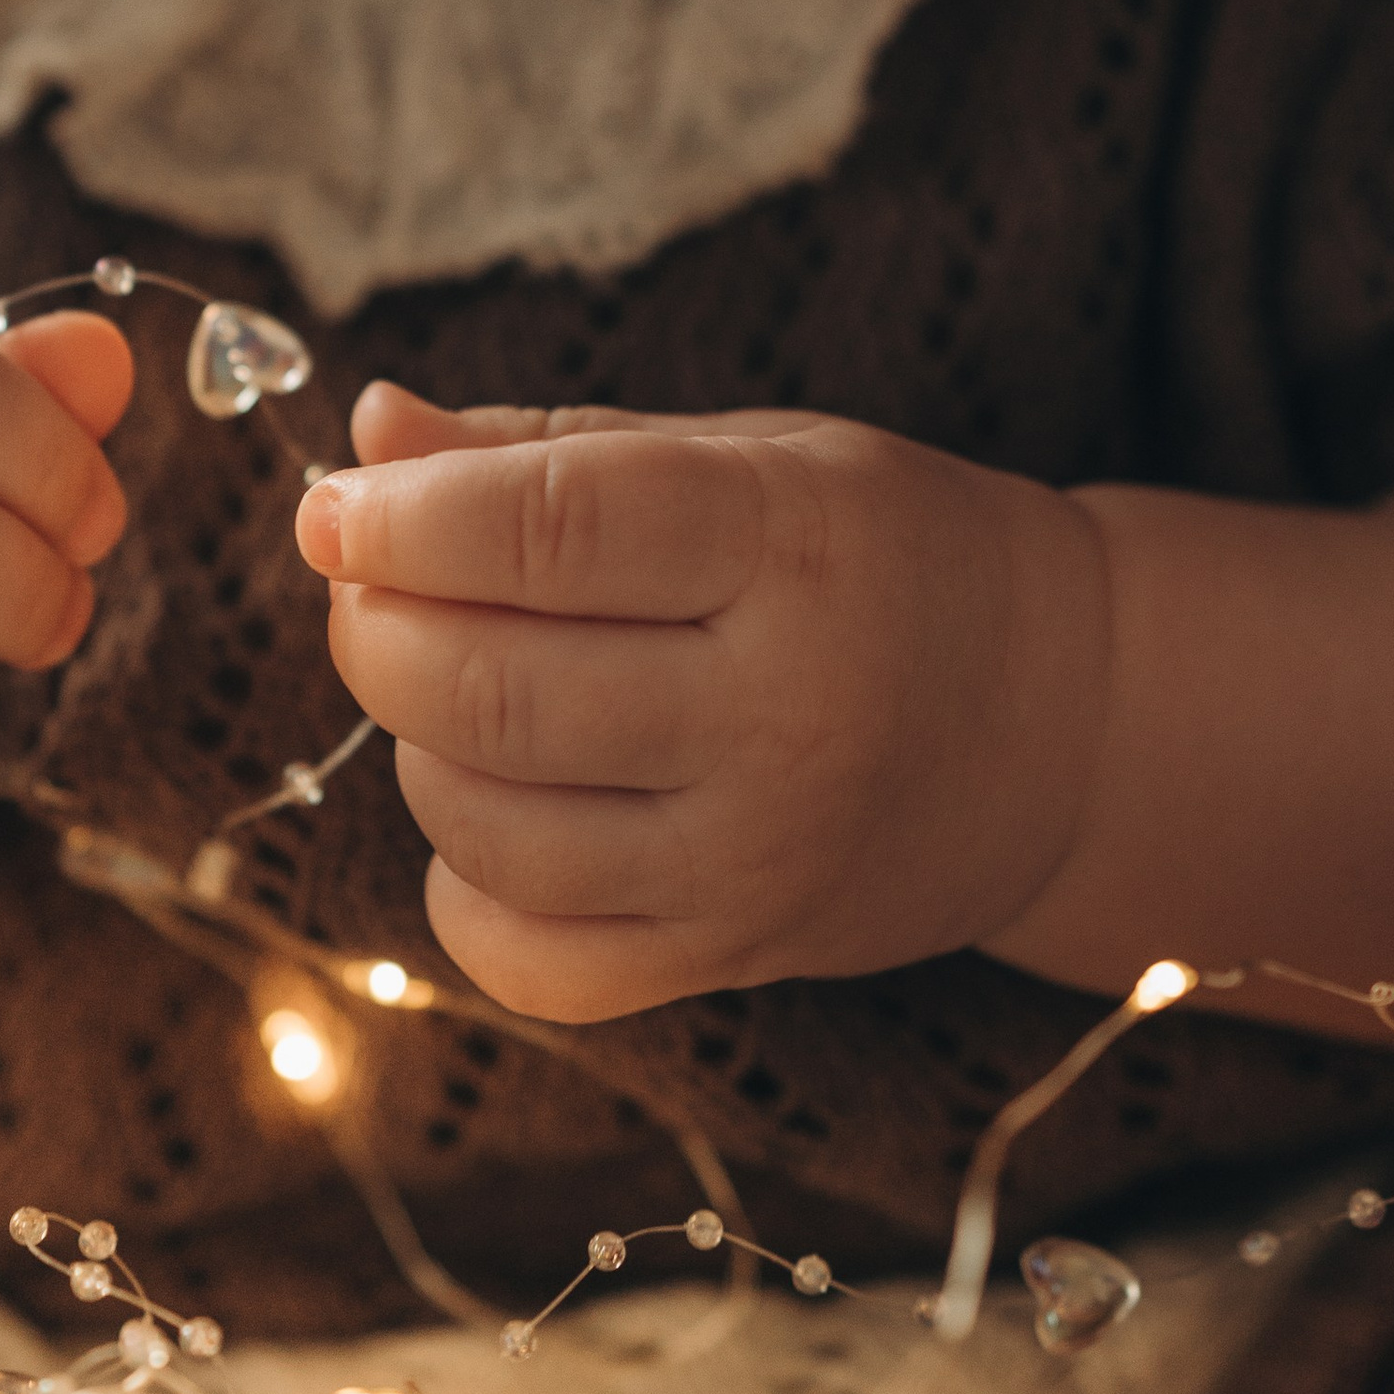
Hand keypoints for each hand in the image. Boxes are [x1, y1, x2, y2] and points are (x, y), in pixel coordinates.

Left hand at [295, 385, 1101, 1020]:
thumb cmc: (884, 552)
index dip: (404, 516)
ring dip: (413, 740)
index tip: (332, 501)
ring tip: (454, 677)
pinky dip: (462, 878)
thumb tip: (367, 434)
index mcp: (793, 546)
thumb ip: (552, 446)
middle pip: (493, 690)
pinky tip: (494, 803)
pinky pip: (523, 955)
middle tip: (371, 579)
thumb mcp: (752, 453)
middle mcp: (780, 714)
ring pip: (486, 824)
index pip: (554, 528)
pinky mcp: (728, 959)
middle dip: (376, 626)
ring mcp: (753, 858)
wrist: (1061, 723)